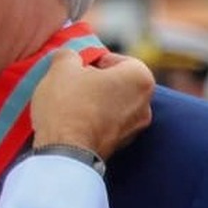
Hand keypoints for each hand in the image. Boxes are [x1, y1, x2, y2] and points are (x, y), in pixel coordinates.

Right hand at [31, 50, 154, 158]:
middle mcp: (146, 104)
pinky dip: (94, 122)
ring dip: (95, 102)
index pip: (117, 60)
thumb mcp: (62, 67)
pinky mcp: (121, 147)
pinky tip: (73, 122)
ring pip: (113, 105)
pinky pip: (107, 125)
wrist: (65, 152)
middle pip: (117, 84)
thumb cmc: (68, 104)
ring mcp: (135, 129)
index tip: (77, 69)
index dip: (93, 61)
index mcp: (140, 78)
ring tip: (69, 105)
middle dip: (96, 83)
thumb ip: (69, 55)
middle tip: (72, 85)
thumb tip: (70, 58)